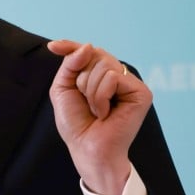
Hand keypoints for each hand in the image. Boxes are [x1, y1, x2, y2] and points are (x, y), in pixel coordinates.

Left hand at [47, 40, 152, 194]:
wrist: (87, 149)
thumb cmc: (77, 125)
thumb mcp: (63, 89)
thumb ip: (70, 64)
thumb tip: (89, 46)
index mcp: (101, 75)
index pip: (88, 51)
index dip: (71, 46)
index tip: (53, 46)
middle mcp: (118, 76)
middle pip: (95, 54)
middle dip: (81, 78)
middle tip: (85, 102)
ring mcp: (131, 83)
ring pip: (103, 65)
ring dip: (90, 91)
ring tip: (96, 111)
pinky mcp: (141, 92)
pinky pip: (113, 77)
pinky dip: (101, 96)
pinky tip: (105, 113)